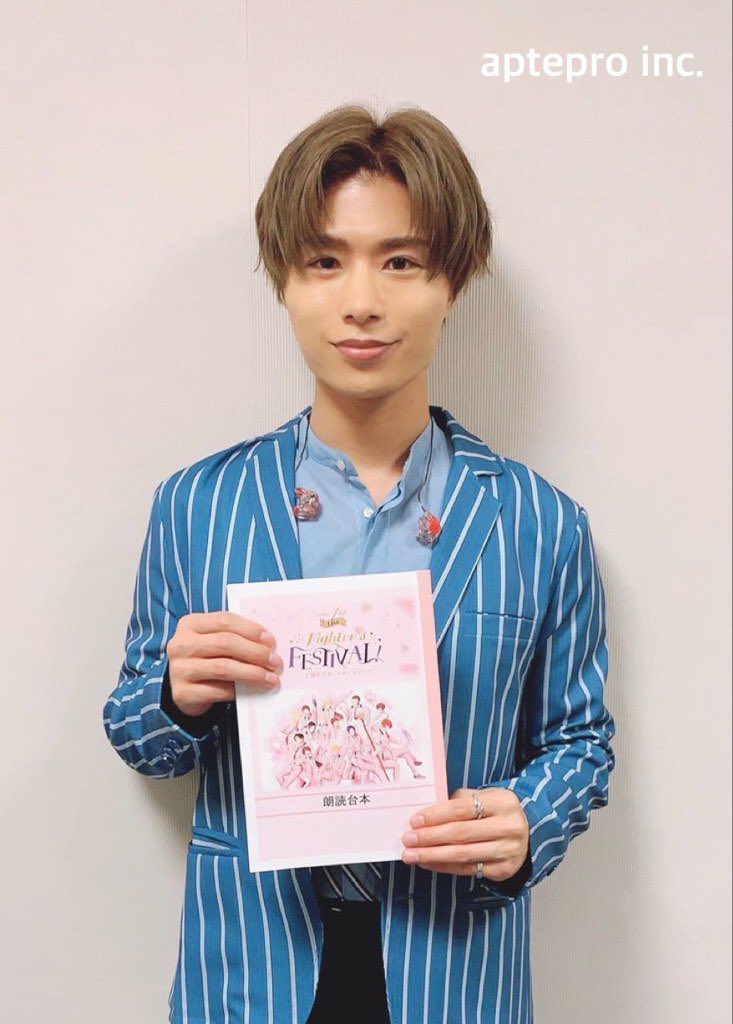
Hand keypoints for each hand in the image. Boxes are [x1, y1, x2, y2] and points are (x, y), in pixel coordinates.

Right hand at [166, 611, 282, 716]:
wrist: (182, 689)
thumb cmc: (205, 659)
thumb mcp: (213, 641)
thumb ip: (234, 637)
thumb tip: (268, 643)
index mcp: (190, 624)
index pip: (224, 621)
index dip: (250, 629)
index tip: (271, 641)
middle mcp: (180, 644)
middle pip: (225, 643)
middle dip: (255, 652)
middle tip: (275, 662)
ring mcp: (179, 669)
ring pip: (223, 668)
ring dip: (252, 673)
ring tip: (270, 678)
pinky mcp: (182, 693)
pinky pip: (218, 691)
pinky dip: (238, 690)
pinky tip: (252, 690)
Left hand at [401, 787, 529, 882]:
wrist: (527, 833)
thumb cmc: (497, 812)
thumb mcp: (485, 797)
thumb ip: (459, 801)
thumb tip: (425, 815)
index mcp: (503, 802)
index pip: (463, 808)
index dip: (436, 815)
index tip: (414, 820)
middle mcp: (509, 827)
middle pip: (462, 833)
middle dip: (430, 838)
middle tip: (408, 839)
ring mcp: (508, 851)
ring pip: (463, 855)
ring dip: (433, 856)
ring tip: (412, 855)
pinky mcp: (503, 870)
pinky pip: (468, 869)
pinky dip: (444, 867)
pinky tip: (428, 863)